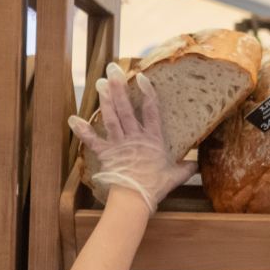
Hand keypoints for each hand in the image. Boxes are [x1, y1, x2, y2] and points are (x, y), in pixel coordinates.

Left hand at [68, 63, 194, 213]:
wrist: (136, 199)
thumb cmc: (156, 187)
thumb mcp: (175, 176)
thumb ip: (186, 167)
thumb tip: (197, 164)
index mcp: (153, 139)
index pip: (152, 110)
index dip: (147, 92)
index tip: (141, 77)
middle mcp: (135, 137)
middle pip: (126, 108)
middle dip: (119, 88)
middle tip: (113, 70)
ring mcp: (119, 144)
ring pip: (111, 118)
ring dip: (105, 100)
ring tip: (100, 83)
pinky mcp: (106, 154)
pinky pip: (92, 140)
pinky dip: (82, 130)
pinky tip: (72, 119)